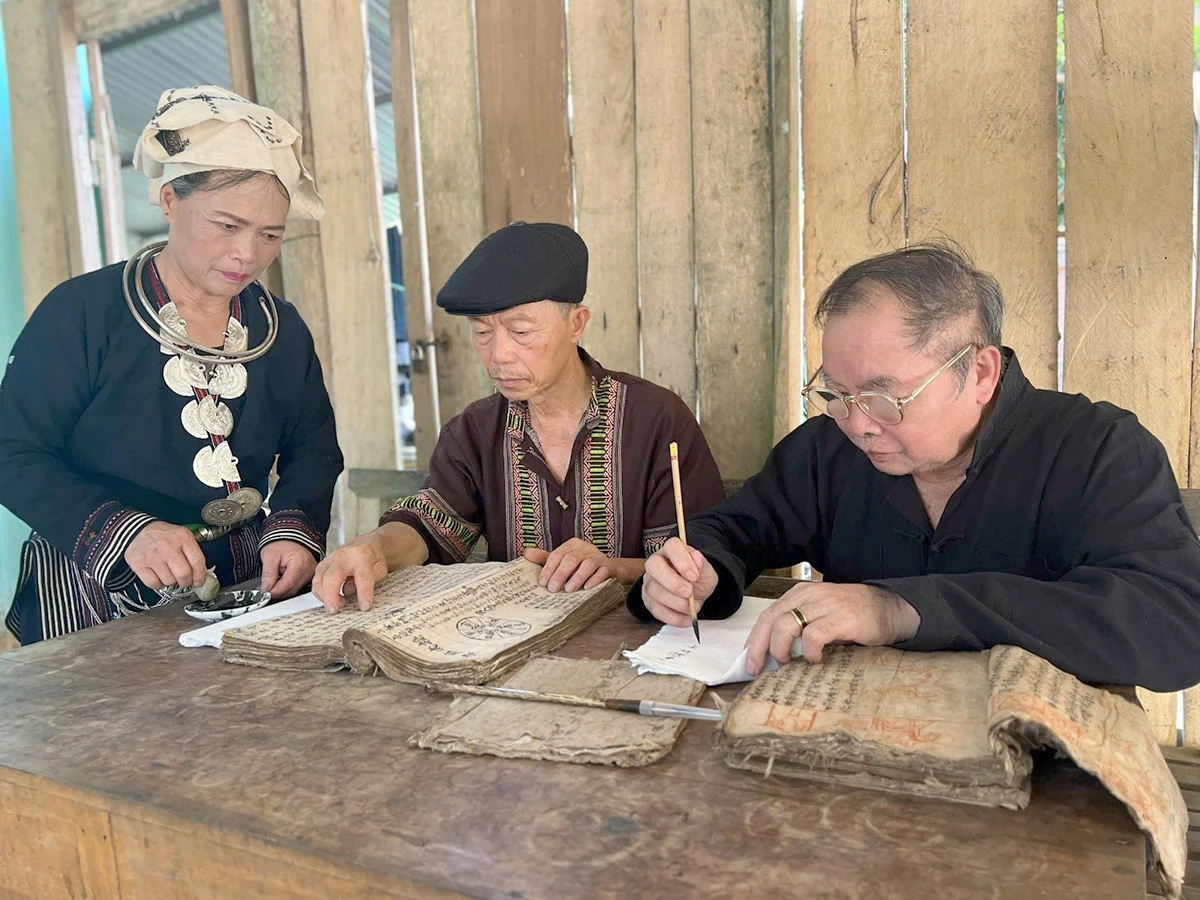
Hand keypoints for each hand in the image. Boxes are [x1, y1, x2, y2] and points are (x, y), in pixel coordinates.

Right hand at [124, 521, 208, 589]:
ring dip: (170, 581)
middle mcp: (168, 546)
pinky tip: (158, 576)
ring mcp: (153, 556)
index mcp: (182, 537)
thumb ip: (192, 552)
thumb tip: (201, 573)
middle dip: (186, 582)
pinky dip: (158, 584)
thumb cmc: (161, 535)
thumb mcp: (181, 535)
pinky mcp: (139, 564)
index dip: (200, 576)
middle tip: (184, 581)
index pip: (198, 562)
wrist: (135, 530)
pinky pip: (154, 584)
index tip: (199, 582)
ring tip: (168, 572)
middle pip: (184, 574)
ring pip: (169, 581)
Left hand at [259, 540, 316, 599]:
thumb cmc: (281, 542)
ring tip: (270, 585)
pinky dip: (286, 587)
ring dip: (281, 591)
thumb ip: (268, 575)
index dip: (275, 591)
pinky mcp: (309, 575)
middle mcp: (309, 569)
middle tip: (264, 591)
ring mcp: (311, 573)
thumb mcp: (270, 556)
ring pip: (294, 590)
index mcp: (301, 562)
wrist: (290, 536)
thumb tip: (265, 590)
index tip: (264, 595)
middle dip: (277, 592)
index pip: (288, 584)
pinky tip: (278, 584)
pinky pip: (297, 586)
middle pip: (292, 589)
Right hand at [311, 533, 389, 613]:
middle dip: (331, 596)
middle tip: (334, 611)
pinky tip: (331, 600)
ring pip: (319, 580)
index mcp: (361, 555)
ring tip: (337, 606)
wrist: (365, 544)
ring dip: (324, 597)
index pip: (362, 576)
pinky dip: (320, 594)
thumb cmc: (373, 558)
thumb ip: (370, 580)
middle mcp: (343, 556)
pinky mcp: (322, 566)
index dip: (364, 593)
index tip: (365, 606)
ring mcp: (329, 560)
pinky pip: (316, 582)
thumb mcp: (380, 569)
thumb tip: (350, 591)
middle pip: (332, 576)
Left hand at [523, 539, 613, 591]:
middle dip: (560, 574)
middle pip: (571, 559)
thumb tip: (526, 553)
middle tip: (553, 589)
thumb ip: (545, 558)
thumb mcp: (563, 560)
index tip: (542, 583)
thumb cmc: (581, 566)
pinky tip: (587, 588)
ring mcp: (599, 557)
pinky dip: (595, 580)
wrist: (609, 570)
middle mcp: (586, 549)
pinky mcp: (609, 567)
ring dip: (577, 578)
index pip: (557, 554)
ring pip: (588, 564)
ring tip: (569, 590)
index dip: (548, 569)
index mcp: (572, 545)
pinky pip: (603, 572)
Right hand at [640, 537, 719, 626]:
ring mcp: (650, 581)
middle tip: (689, 593)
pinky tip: (686, 618)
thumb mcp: (707, 572)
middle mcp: (656, 563)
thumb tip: (697, 558)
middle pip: (653, 566)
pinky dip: (673, 617)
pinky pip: (656, 610)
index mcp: (672, 550)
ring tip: (692, 607)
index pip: (671, 546)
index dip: (682, 560)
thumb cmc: (697, 579)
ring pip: (654, 590)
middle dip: (672, 582)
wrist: (694, 594)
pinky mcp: (649, 600)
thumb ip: (702, 566)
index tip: (694, 576)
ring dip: (676, 603)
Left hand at [744, 582, 920, 675]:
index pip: (768, 615)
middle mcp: (809, 596)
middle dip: (760, 647)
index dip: (755, 639)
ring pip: (786, 626)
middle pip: (771, 620)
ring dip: (781, 649)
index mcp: (800, 594)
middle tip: (759, 669)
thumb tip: (774, 654)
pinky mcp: (841, 618)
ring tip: (788, 664)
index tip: (749, 661)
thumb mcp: (820, 615)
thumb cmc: (853, 616)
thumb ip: (799, 627)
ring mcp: (824, 605)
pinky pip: (813, 636)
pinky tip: (816, 660)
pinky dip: (810, 652)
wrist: (890, 608)